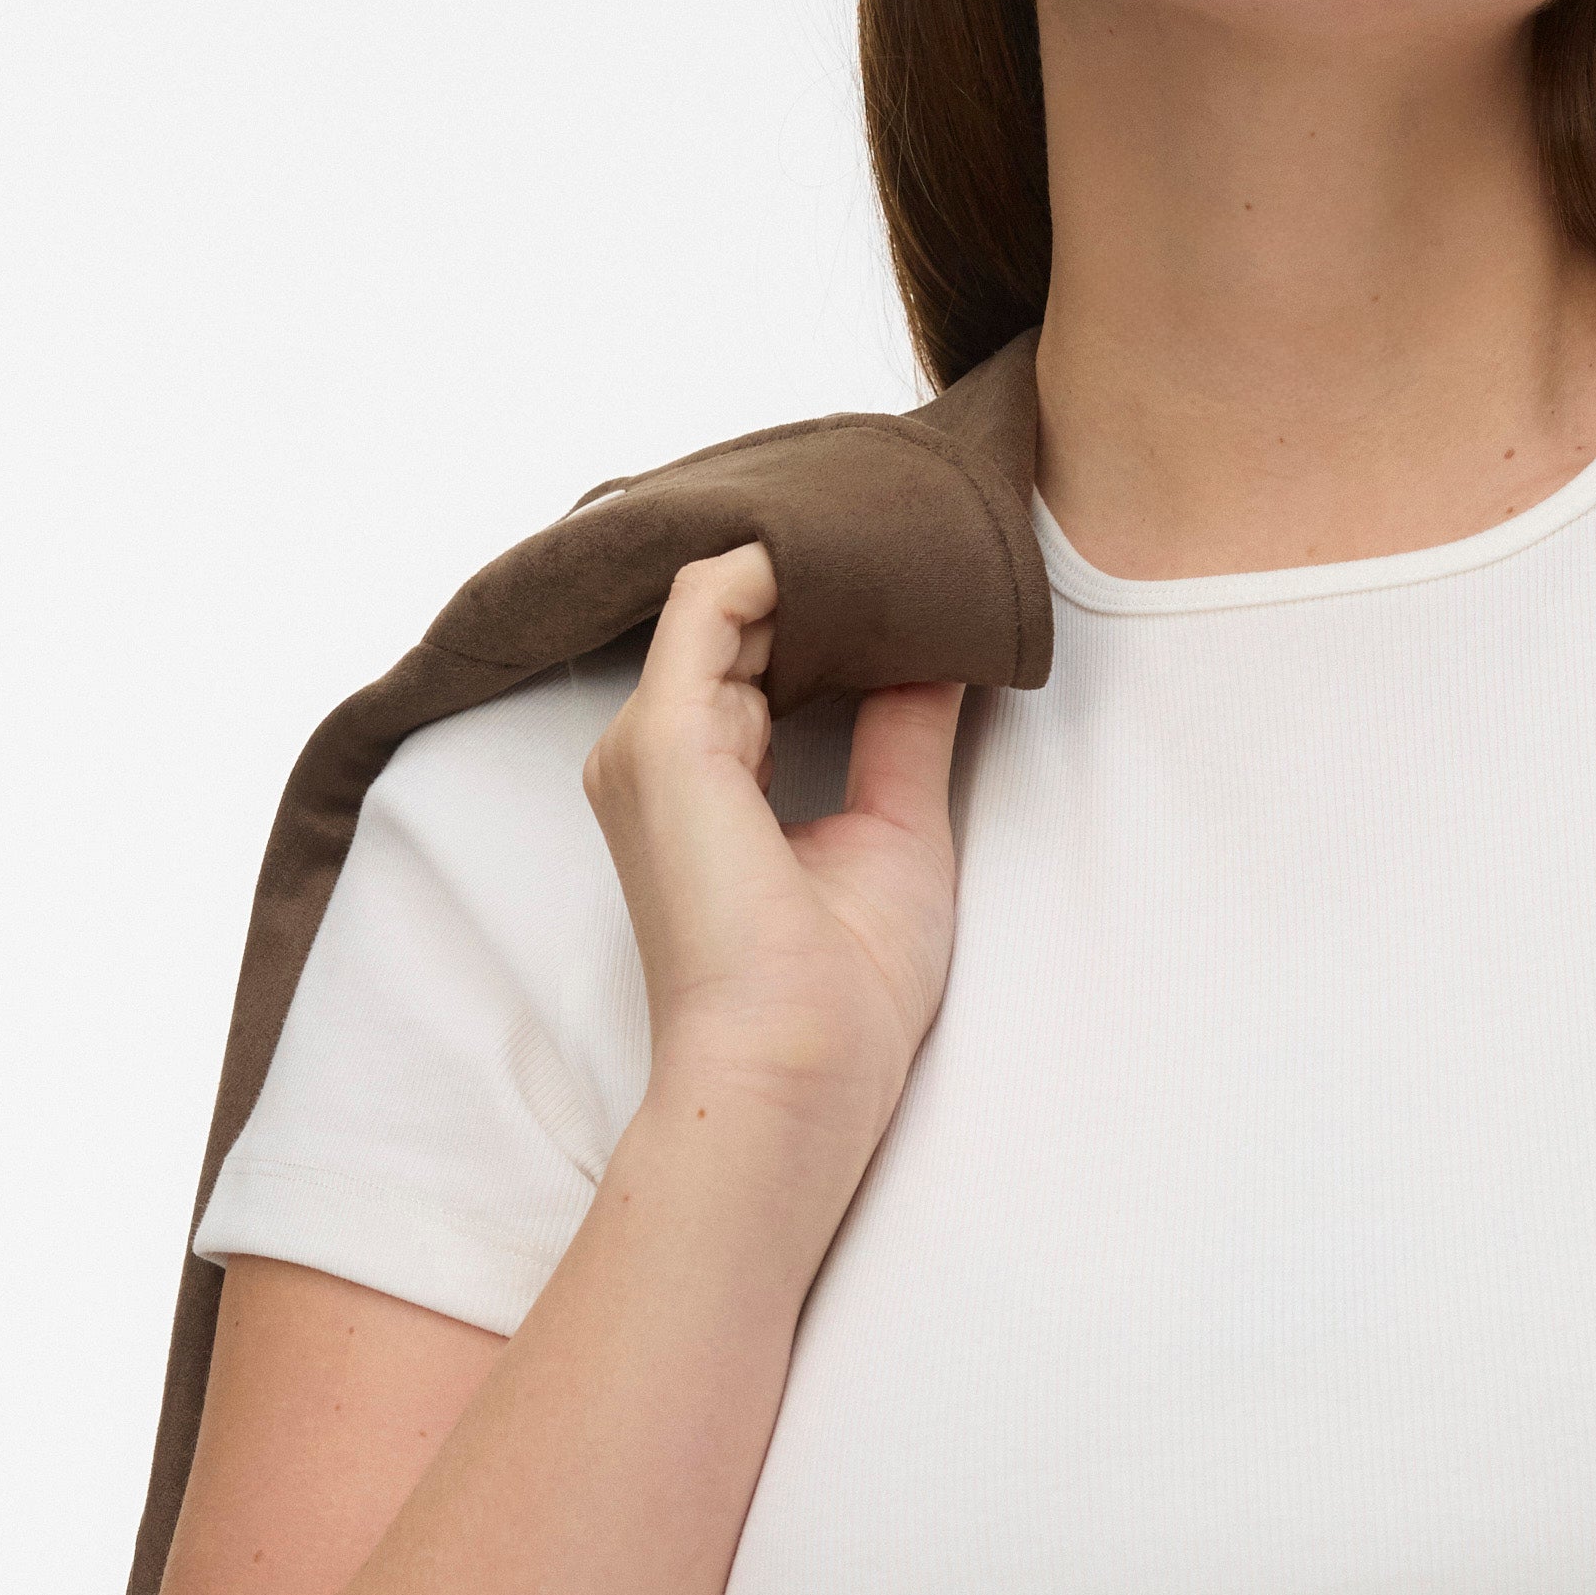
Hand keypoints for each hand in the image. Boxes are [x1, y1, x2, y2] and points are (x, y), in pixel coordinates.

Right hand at [580, 543, 965, 1179]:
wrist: (796, 1073)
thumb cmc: (843, 992)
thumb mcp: (897, 829)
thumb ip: (904, 729)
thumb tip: (944, 649)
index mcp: (704, 781)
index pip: (753, 652)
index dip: (830, 600)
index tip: (911, 560)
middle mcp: (658, 753)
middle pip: (735, 614)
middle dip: (825, 565)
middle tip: (916, 521)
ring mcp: (651, 743)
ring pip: (725, 596)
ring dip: (814, 556)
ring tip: (905, 524)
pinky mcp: (666, 737)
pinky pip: (711, 598)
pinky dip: (782, 559)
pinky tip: (860, 543)